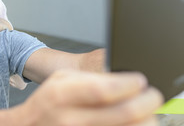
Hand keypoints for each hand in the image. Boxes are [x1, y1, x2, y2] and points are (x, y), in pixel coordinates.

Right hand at [22, 70, 162, 125]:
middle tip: (152, 96)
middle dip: (147, 102)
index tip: (139, 80)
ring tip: (144, 111)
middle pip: (124, 113)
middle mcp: (71, 120)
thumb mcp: (60, 79)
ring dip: (146, 119)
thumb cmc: (48, 102)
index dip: (128, 84)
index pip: (103, 90)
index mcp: (61, 95)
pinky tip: (133, 122)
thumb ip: (90, 78)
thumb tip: (124, 80)